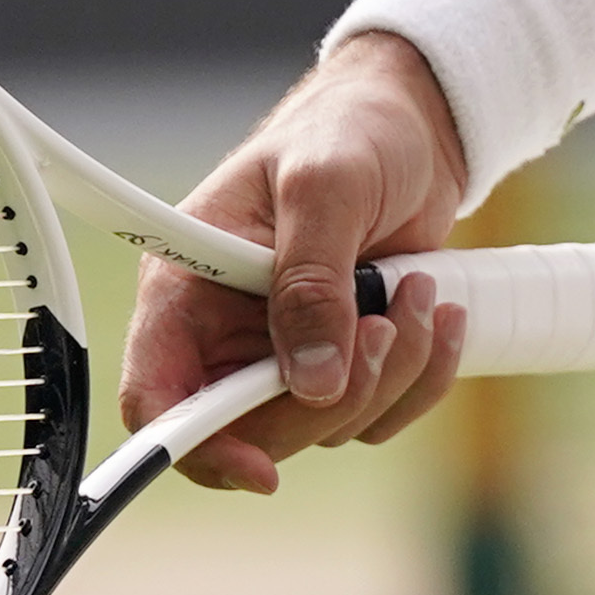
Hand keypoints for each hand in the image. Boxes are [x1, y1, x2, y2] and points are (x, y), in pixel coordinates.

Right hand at [117, 31, 474, 495]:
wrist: (416, 125)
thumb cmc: (351, 130)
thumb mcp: (326, 186)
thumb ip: (312, 280)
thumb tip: (311, 382)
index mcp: (187, 287)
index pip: (156, 396)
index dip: (195, 446)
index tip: (261, 469)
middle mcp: (226, 332)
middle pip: (249, 431)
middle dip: (329, 396)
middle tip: (379, 325)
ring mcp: (285, 351)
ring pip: (323, 425)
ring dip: (388, 375)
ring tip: (417, 292)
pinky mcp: (342, 358)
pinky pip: (375, 413)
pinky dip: (418, 378)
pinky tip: (438, 313)